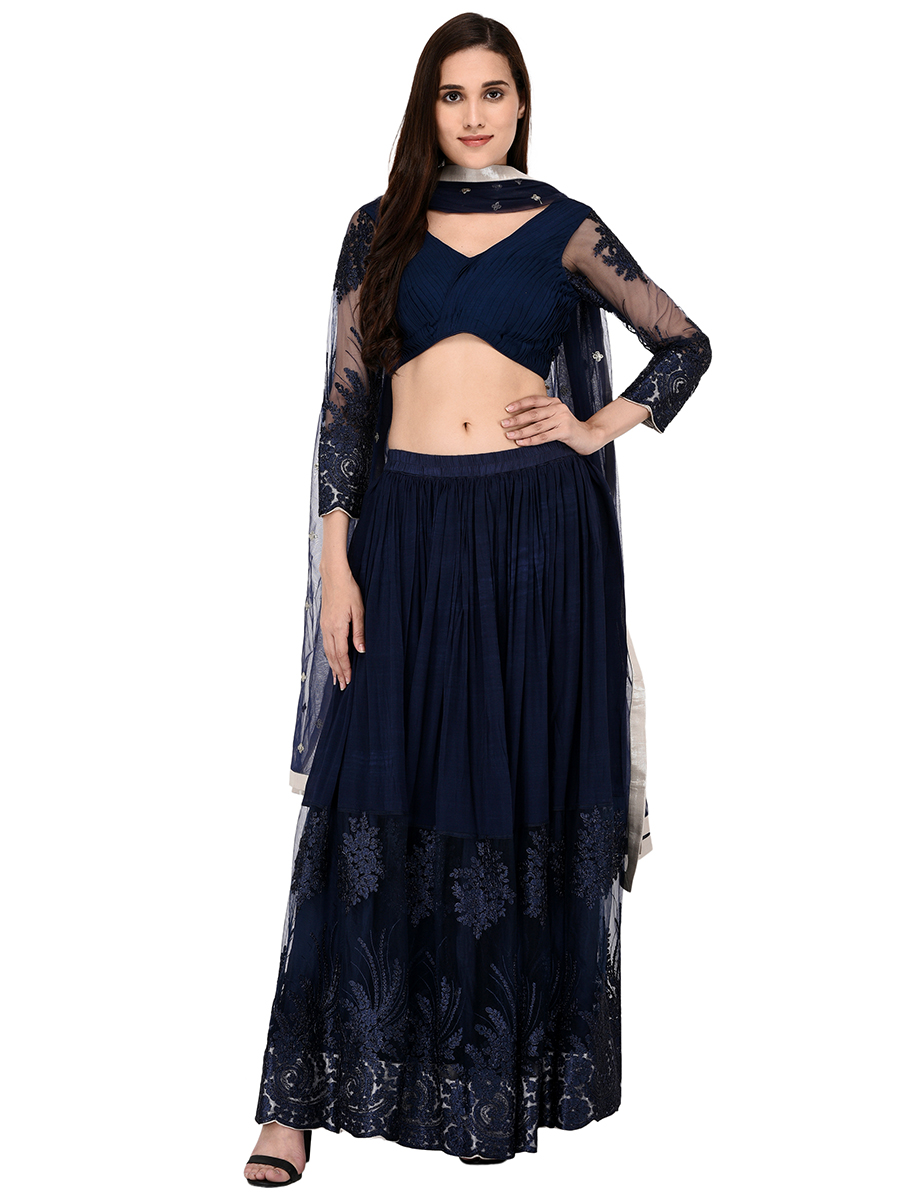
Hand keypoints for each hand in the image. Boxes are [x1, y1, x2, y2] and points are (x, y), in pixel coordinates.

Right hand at [319, 564, 364, 689]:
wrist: (334, 577)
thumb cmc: (348, 591)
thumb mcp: (359, 611)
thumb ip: (359, 632)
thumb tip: (361, 651)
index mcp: (337, 628)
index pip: (341, 654)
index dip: (345, 669)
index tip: (348, 680)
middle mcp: (328, 629)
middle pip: (332, 656)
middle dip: (338, 672)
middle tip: (342, 686)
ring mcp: (325, 626)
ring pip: (327, 651)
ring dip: (332, 666)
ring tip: (336, 677)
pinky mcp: (324, 622)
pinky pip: (326, 644)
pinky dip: (329, 655)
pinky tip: (332, 658)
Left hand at [500, 394, 604, 455]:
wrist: (588, 436)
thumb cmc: (567, 428)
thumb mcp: (555, 417)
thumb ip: (542, 414)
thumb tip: (518, 418)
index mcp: (554, 402)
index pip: (534, 400)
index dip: (520, 404)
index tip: (507, 409)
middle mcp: (558, 408)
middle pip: (533, 414)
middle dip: (517, 419)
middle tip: (503, 424)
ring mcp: (562, 419)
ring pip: (537, 426)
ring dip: (521, 432)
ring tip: (509, 435)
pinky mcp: (565, 431)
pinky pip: (544, 437)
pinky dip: (531, 440)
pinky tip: (521, 443)